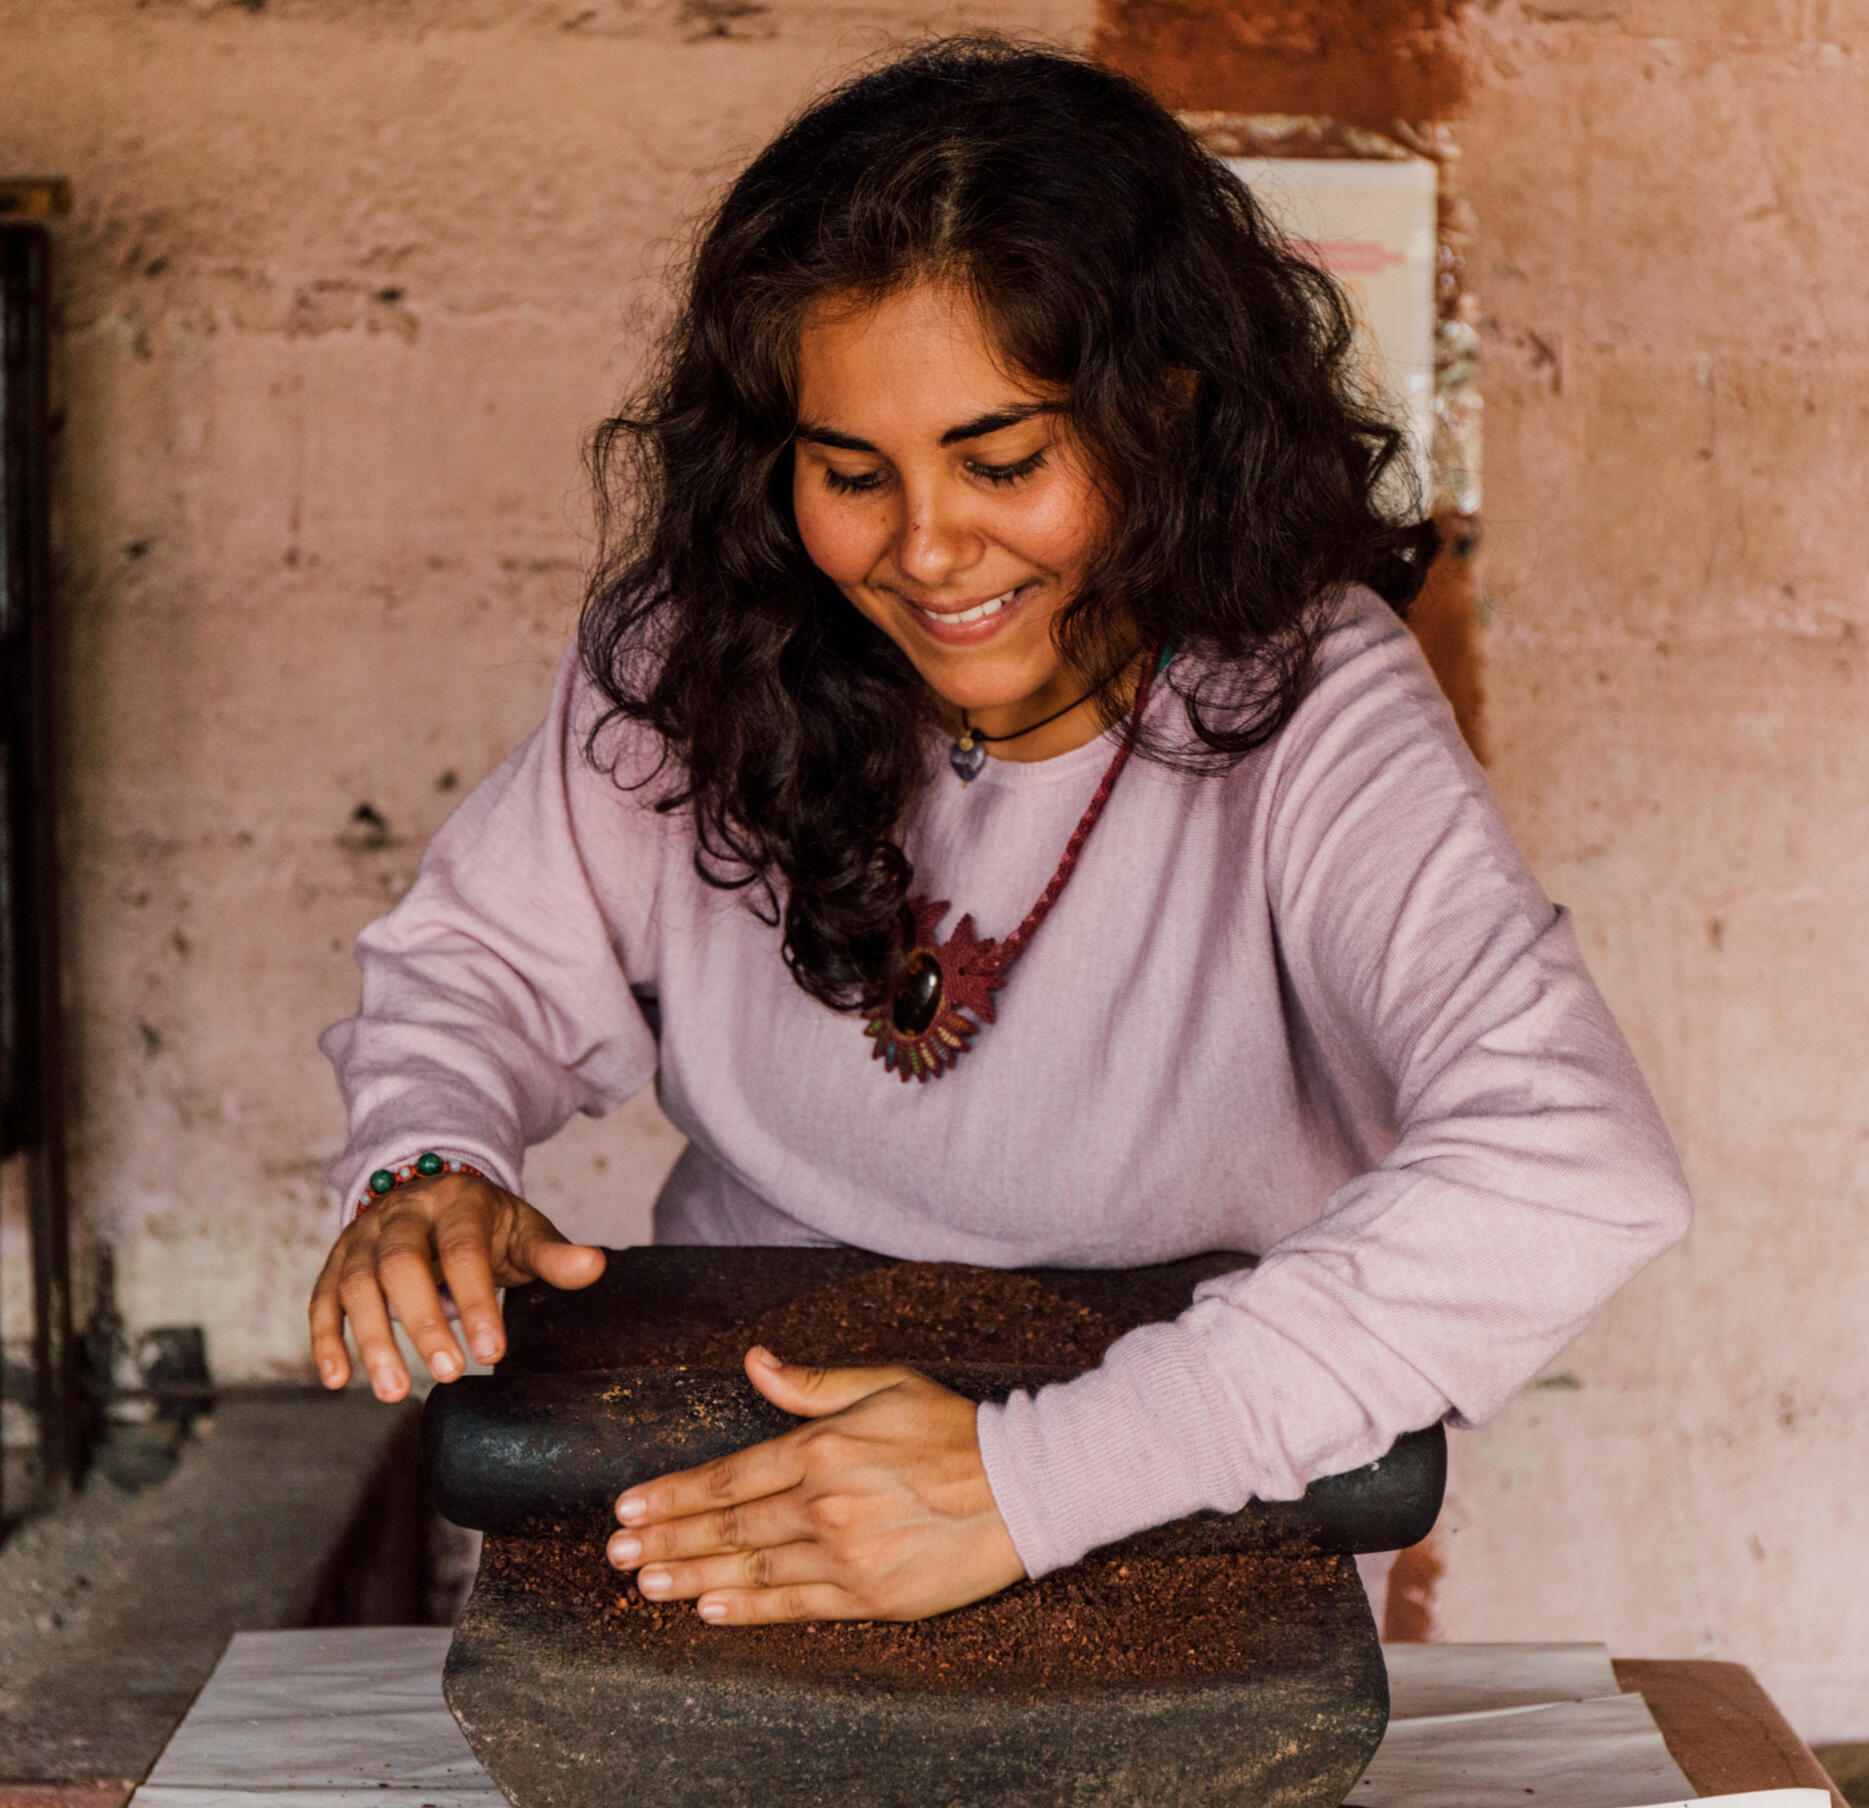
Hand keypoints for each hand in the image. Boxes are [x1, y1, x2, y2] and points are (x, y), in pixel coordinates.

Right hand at [308, 1172, 603, 1400]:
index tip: (491, 1353)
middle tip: (448, 1375)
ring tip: (394, 1391)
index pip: (463, 1251)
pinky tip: (337, 1379)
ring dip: (371, 1338)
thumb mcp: (524, 1230)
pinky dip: (326, 1338)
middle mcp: (403, 1214)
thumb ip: (554, 1254)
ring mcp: (363, 1236)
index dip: (474, 1301)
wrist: (434, 1193)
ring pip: (356, 1283)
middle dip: (422, 1322)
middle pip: (400, 1264)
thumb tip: (595, 1267)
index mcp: (457, 1202)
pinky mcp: (337, 1261)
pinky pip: (323, 1298)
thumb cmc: (486, 1223)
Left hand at [606, 1348, 1024, 1623]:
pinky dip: (747, 1609)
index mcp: (823, 1447)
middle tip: (616, 1551)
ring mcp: (845, 1553)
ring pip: (750, 1568)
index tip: (629, 1505)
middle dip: (665, 1538)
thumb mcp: (883, 1384)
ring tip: (644, 1582)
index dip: (674, 1493)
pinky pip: (794, 1605)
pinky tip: (708, 1610)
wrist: (1022, 1486)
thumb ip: (811, 1382)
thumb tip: (754, 1362)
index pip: (729, 1476)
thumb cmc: (953, 1429)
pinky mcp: (870, 1595)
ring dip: (690, 1576)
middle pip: (727, 1525)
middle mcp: (825, 1502)